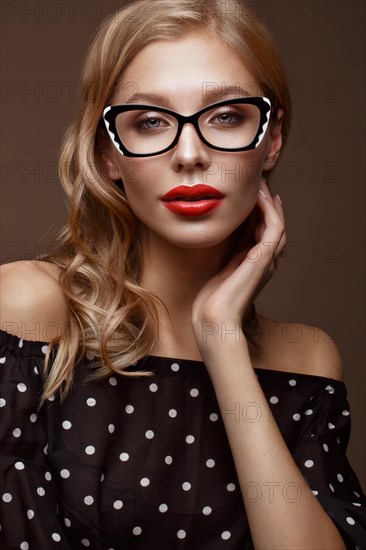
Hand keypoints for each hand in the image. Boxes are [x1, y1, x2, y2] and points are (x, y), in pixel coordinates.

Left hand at [192, 178, 285, 344]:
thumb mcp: (218, 267)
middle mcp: (264, 261)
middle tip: (256, 181)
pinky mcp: (264, 259)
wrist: (214, 320)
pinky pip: (274, 228)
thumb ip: (225, 251)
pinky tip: (259, 196)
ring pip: (277, 223)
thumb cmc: (211, 300)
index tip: (248, 192)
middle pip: (271, 224)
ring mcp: (266, 261)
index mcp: (253, 263)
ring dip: (269, 201)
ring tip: (259, 182)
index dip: (256, 210)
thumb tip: (220, 231)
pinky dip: (270, 210)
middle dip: (265, 202)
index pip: (260, 230)